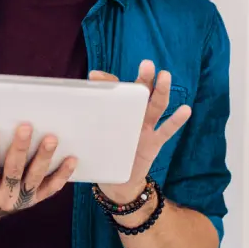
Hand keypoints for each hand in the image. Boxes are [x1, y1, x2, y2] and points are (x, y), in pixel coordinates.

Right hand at [0, 123, 77, 217]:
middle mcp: (2, 196)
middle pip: (13, 170)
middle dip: (20, 148)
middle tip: (26, 127)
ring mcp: (21, 199)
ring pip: (34, 177)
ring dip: (43, 157)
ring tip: (51, 139)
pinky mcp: (36, 200)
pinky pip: (52, 187)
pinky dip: (63, 174)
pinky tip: (72, 159)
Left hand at [90, 60, 190, 203]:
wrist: (118, 183)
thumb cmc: (105, 152)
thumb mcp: (94, 135)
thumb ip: (86, 120)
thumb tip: (63, 108)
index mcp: (119, 110)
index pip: (116, 91)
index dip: (108, 83)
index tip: (95, 77)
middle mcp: (135, 115)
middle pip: (141, 93)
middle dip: (144, 78)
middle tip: (147, 64)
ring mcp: (146, 127)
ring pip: (156, 106)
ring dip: (161, 91)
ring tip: (165, 76)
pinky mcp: (155, 143)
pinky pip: (167, 130)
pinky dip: (176, 120)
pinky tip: (185, 109)